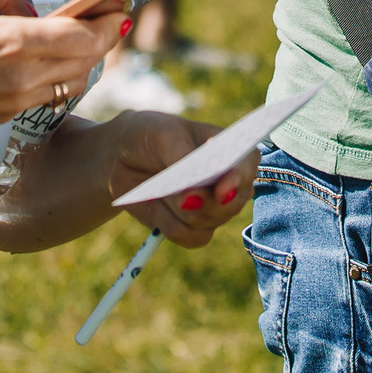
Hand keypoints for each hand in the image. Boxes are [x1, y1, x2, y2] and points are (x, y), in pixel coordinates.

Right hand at [0, 0, 120, 147]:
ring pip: (75, 81)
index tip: (119, 5)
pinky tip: (58, 58)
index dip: (107, 21)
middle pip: (88, 60)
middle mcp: (22, 75)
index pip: (81, 36)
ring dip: (89, 59)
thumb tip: (27, 5)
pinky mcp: (9, 115)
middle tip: (113, 17)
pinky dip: (66, 75)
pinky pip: (52, 94)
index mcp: (11, 42)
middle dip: (107, 37)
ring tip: (88, 37)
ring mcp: (17, 100)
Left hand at [100, 113, 252, 249]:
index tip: (221, 187)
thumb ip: (181, 157)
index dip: (239, 178)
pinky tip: (155, 205)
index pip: (248, 164)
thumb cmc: (150, 135)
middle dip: (207, 204)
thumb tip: (193, 187)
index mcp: (229, 148)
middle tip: (182, 198)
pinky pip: (189, 237)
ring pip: (208, 222)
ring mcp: (211, 206)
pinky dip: (168, 223)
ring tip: (158, 190)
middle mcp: (227, 181)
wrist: (124, 156)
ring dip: (180, 210)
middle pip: (233, 203)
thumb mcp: (163, 136)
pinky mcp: (192, 226)